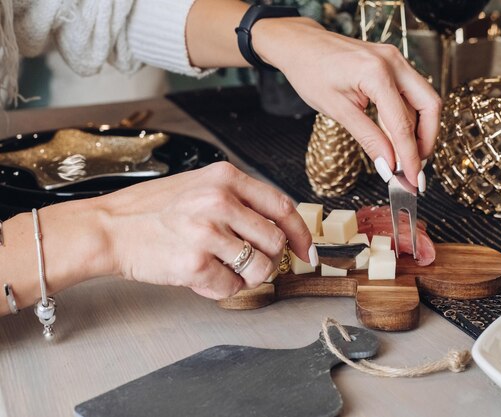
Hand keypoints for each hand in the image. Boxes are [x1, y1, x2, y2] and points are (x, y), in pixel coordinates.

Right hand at [97, 162, 313, 299]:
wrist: (108, 227)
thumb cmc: (153, 210)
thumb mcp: (200, 186)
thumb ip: (239, 201)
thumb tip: (280, 229)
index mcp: (226, 177)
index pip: (283, 207)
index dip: (300, 234)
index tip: (305, 252)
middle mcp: (219, 201)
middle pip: (276, 242)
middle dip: (269, 260)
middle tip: (248, 263)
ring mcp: (207, 232)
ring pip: (261, 268)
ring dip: (247, 277)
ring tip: (223, 269)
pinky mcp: (194, 263)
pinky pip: (231, 288)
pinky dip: (221, 289)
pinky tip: (201, 276)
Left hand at [253, 19, 441, 186]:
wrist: (300, 46)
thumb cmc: (311, 72)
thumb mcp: (337, 110)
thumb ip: (368, 138)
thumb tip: (388, 165)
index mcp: (377, 73)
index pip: (402, 124)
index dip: (409, 156)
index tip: (412, 180)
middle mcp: (394, 62)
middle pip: (430, 106)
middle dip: (426, 140)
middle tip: (415, 167)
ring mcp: (396, 61)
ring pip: (423, 100)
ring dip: (419, 130)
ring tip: (405, 156)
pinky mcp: (393, 65)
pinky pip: (411, 94)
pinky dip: (408, 118)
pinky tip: (397, 137)